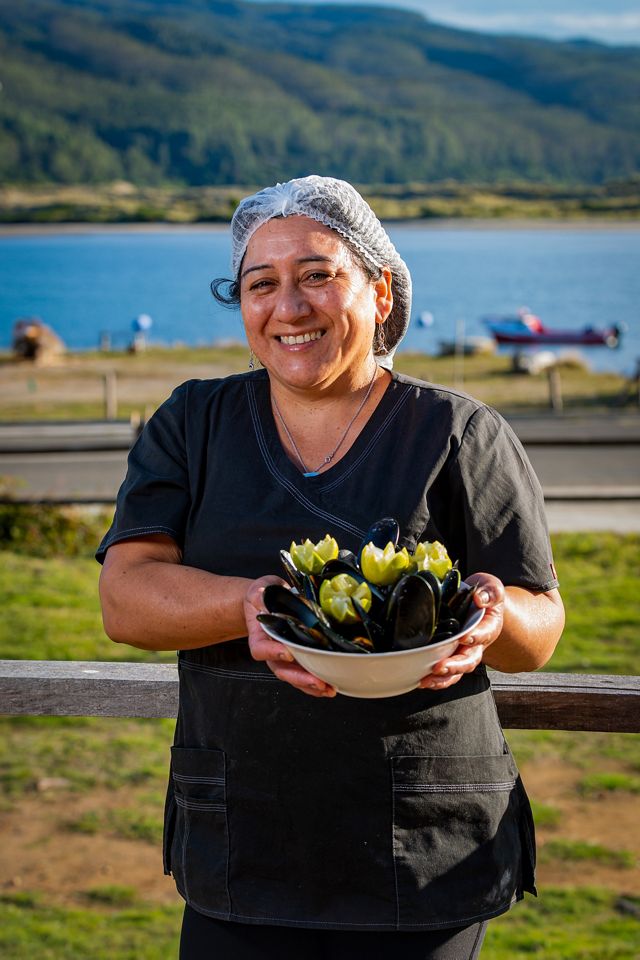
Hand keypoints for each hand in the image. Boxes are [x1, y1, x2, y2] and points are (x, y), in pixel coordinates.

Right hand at [244, 576, 336, 698]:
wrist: (267, 602)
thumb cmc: (263, 597)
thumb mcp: (259, 591)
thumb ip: (259, 595)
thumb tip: (263, 596)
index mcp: (259, 636)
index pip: (261, 649)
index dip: (273, 653)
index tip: (287, 653)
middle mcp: (271, 652)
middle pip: (281, 670)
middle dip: (299, 678)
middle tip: (317, 681)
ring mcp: (285, 658)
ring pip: (294, 677)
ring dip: (310, 685)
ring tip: (328, 689)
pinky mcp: (298, 659)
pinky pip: (304, 675)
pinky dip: (316, 684)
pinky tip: (330, 686)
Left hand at [419, 572, 504, 691]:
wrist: (478, 603)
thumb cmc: (484, 596)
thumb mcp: (491, 586)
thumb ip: (490, 592)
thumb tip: (480, 599)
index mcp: (488, 627)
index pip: (483, 634)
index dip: (475, 638)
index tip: (464, 637)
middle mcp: (476, 644)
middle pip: (469, 660)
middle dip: (455, 665)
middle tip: (440, 667)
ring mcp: (463, 652)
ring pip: (456, 671)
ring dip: (442, 678)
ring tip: (427, 680)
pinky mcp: (450, 655)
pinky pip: (445, 672)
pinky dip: (434, 678)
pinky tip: (421, 680)